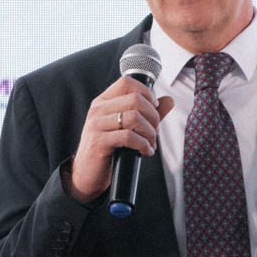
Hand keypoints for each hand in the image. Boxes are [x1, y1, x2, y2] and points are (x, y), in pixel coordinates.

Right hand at [66, 77, 174, 201]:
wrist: (87, 173)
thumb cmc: (109, 149)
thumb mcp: (128, 127)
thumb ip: (148, 113)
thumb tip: (169, 100)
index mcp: (103, 101)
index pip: (127, 83)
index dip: (146, 93)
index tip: (154, 108)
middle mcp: (98, 109)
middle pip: (136, 100)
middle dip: (153, 117)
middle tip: (154, 132)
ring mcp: (96, 125)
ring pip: (134, 117)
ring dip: (150, 132)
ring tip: (150, 143)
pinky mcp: (99, 142)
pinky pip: (129, 137)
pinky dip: (143, 144)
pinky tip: (145, 151)